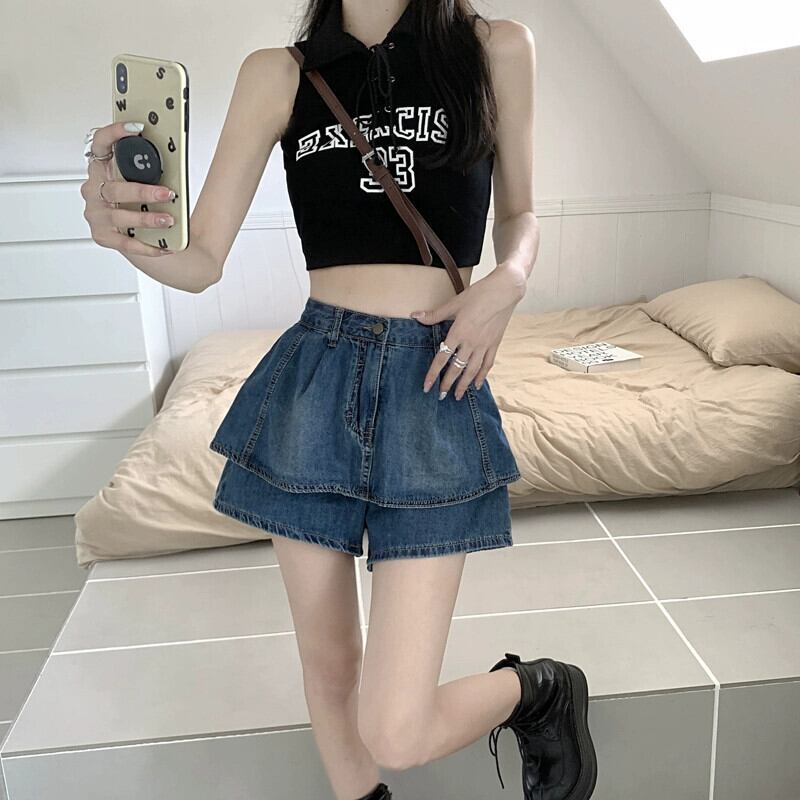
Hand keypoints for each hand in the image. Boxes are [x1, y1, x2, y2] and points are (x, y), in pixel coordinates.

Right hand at [81, 121, 176, 255]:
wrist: (129, 233)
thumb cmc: (136, 199)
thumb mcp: (139, 178)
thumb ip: (147, 167)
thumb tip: (175, 152)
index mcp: (102, 168)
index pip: (99, 143)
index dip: (114, 133)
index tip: (137, 127)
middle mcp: (94, 190)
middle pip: (114, 189)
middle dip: (143, 191)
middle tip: (168, 193)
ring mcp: (96, 214)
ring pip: (120, 217)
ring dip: (147, 219)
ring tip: (168, 220)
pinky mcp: (103, 236)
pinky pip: (125, 243)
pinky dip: (146, 245)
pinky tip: (164, 246)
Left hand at [411, 265, 525, 399]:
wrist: (505, 290)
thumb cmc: (479, 294)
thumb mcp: (454, 303)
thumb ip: (435, 314)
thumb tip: (415, 316)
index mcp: (459, 332)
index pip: (442, 358)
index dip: (433, 374)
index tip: (427, 386)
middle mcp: (471, 342)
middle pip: (457, 368)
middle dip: (448, 384)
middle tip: (441, 396)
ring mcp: (485, 345)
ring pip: (472, 370)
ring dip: (464, 384)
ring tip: (457, 396)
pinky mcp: (495, 344)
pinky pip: (487, 364)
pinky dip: (482, 376)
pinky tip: (477, 384)